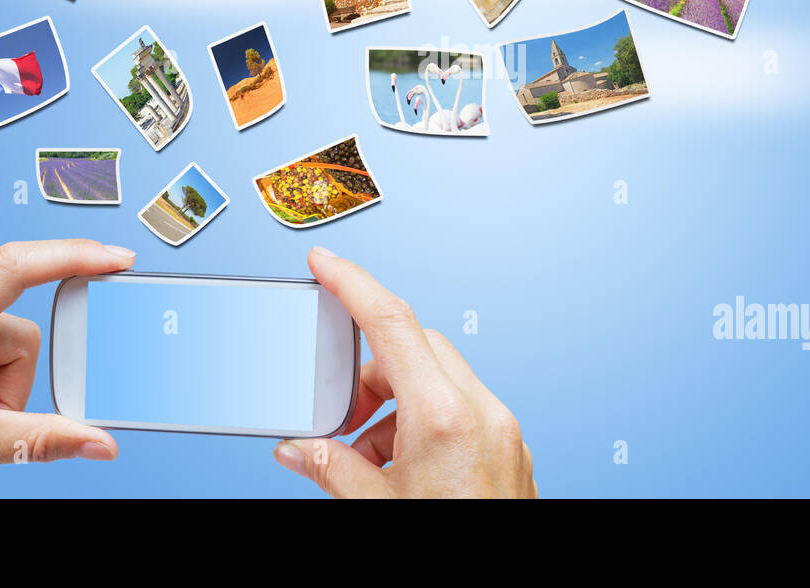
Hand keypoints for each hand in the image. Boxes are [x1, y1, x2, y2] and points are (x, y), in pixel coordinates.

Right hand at [273, 247, 536, 497]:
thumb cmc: (448, 548)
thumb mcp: (374, 507)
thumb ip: (331, 467)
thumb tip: (299, 448)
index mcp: (445, 415)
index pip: (391, 322)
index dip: (352, 283)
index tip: (324, 262)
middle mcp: (482, 411)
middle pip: (416, 347)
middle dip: (370, 368)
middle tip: (338, 408)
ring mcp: (502, 429)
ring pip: (439, 377)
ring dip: (394, 401)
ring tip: (366, 452)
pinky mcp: (509, 449)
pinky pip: (461, 408)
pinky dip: (422, 420)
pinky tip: (397, 465)